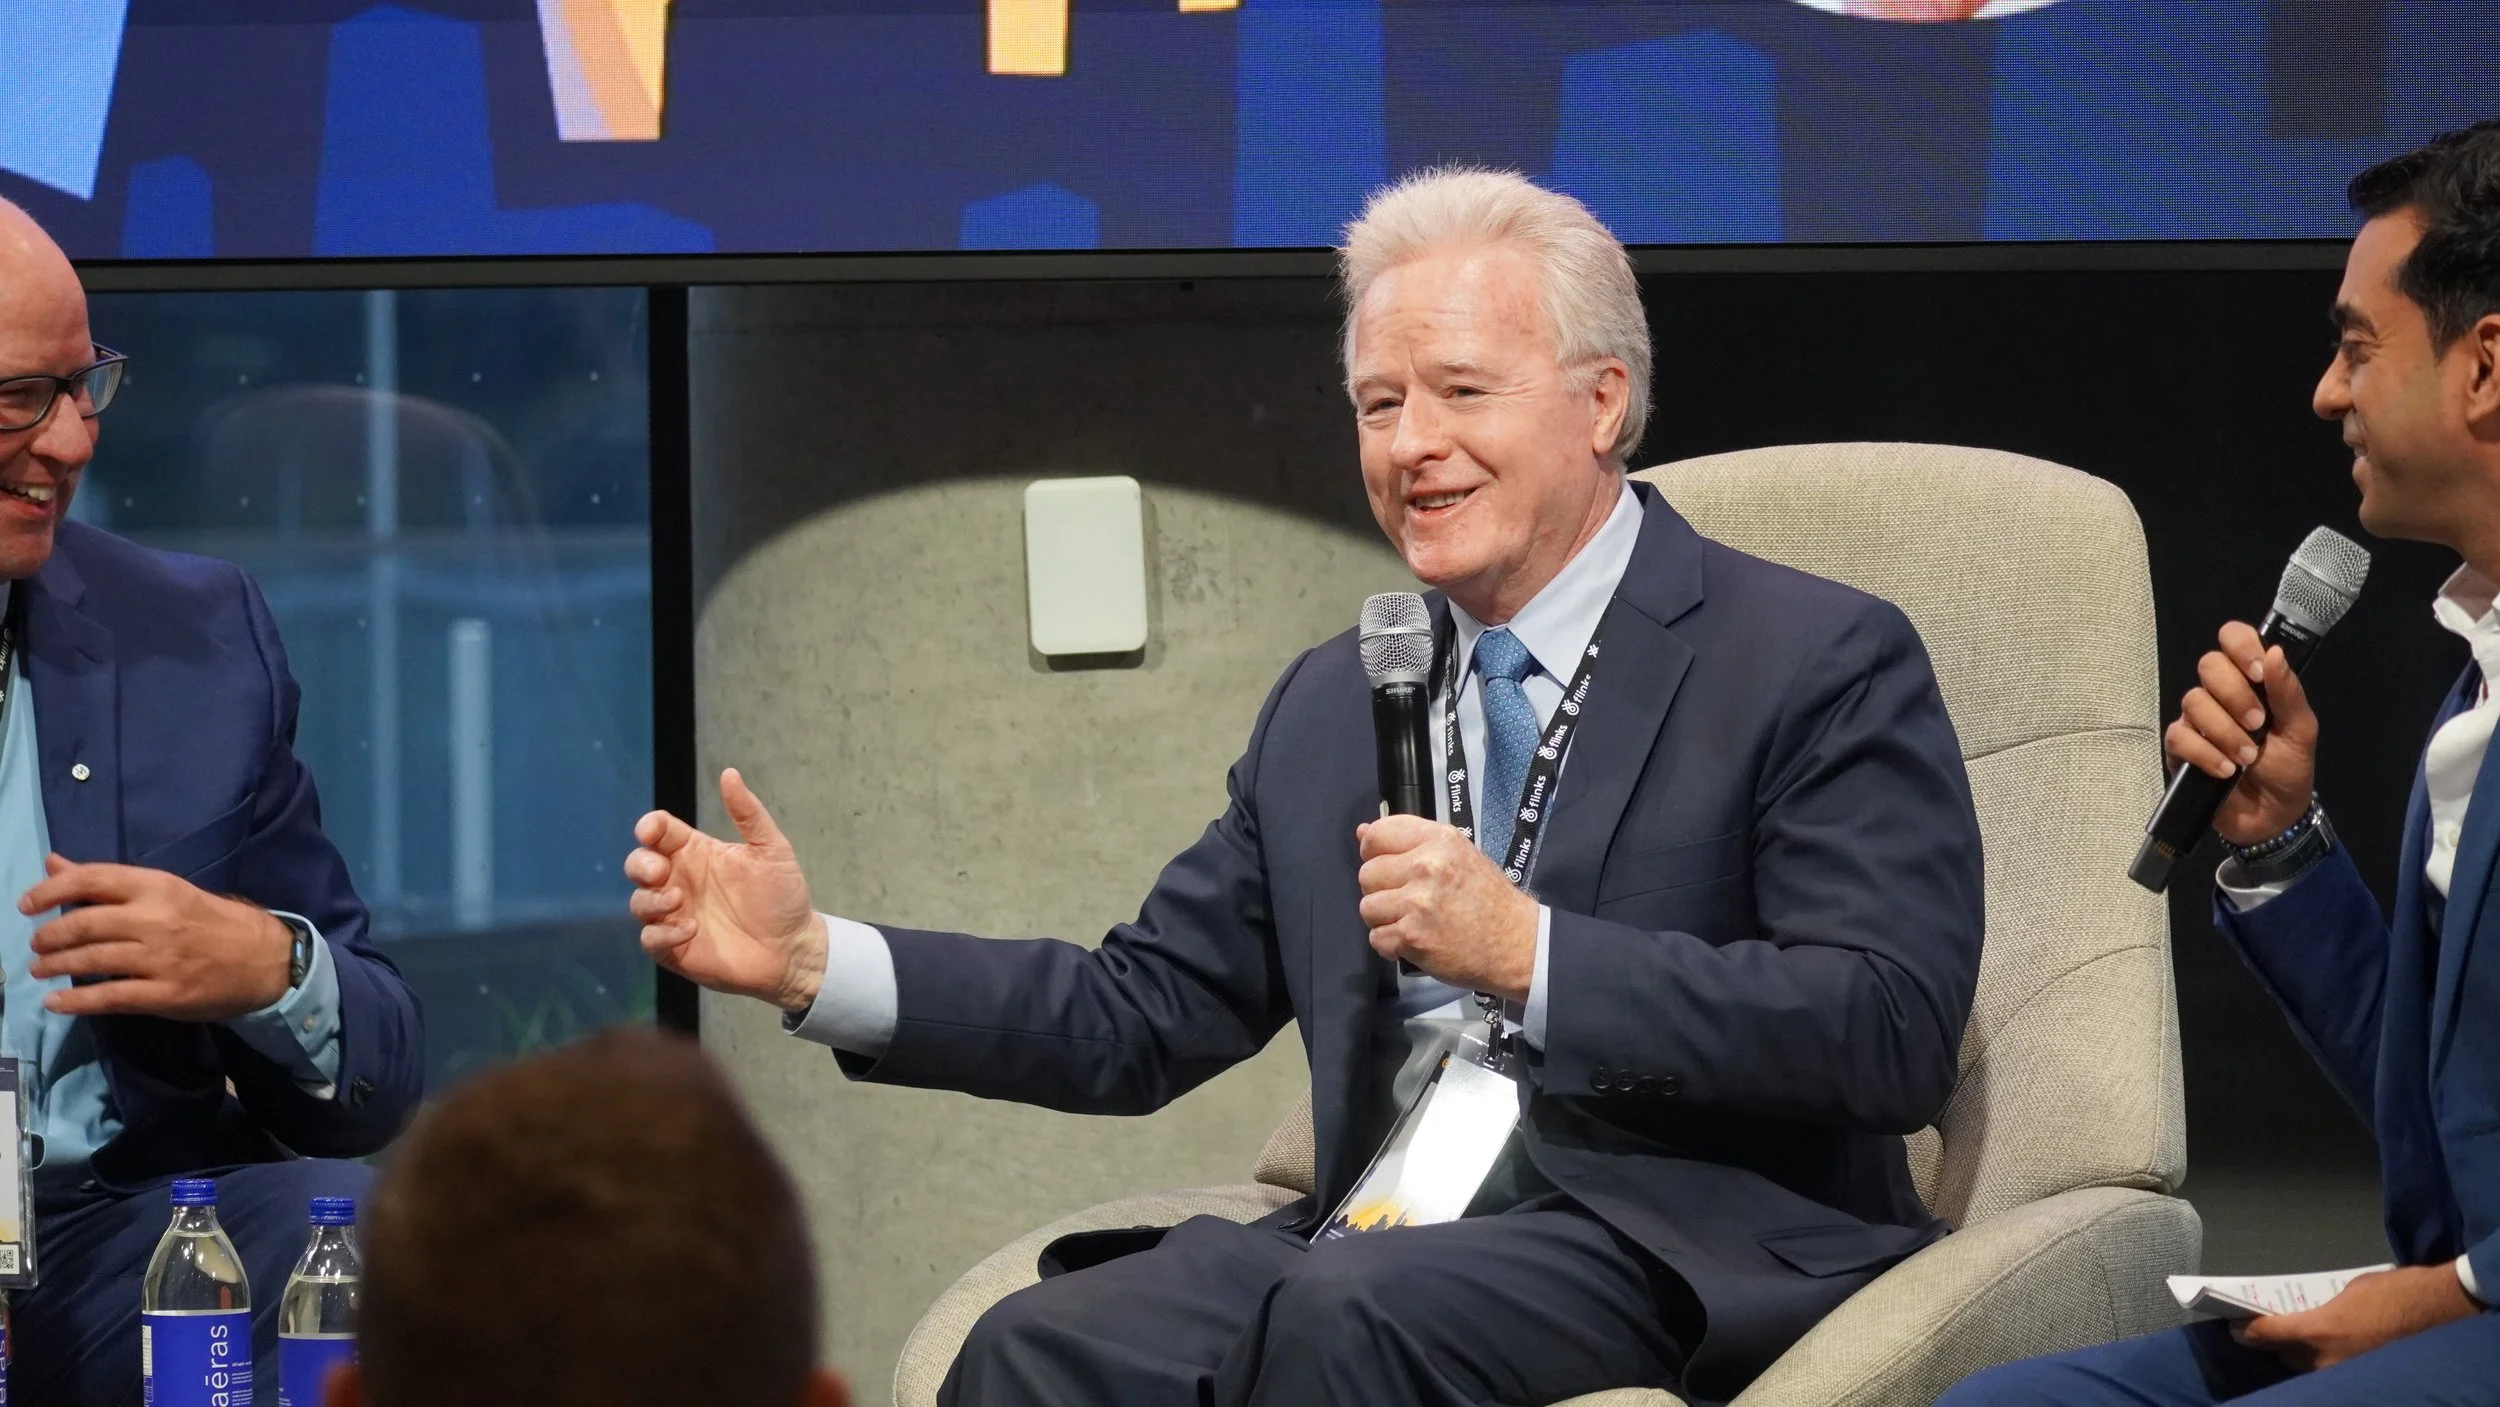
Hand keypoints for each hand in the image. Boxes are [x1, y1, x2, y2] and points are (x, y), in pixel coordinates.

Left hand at [18, 855, 293, 1019]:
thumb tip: (54, 864)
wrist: (266, 959)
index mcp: (159, 887)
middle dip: (49, 936)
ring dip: (56, 966)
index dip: (51, 890)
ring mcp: (161, 959)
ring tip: (40, 969)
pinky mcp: (166, 995)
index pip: (92, 880)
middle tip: (36, 945)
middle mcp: (157, 920)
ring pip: (92, 961)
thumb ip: (109, 882)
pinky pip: (111, 998)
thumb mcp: (166, 891)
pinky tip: (56, 1002)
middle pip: (85, 924)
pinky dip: (76, 1002)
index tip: (26, 904)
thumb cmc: (213, 921)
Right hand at [626, 768, 827, 1011]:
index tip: (651, 831)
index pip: (659, 832)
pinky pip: (650, 939)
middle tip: (660, 871)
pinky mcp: (675, 948)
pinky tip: (689, 930)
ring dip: (650, 900)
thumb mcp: (771, 849)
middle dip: (640, 864)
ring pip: (638, 902)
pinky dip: (662, 934)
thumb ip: (748, 813)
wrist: (793, 948)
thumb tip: (729, 773)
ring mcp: (674, 915)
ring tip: (678, 900)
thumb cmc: (782, 896)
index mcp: (696, 853)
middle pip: (638, 864)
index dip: (649, 827)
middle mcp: (680, 881)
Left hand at [1356, 815, 1538, 998]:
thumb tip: (1361, 832)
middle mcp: (1426, 866)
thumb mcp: (1457, 855)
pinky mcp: (1413, 937)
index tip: (1385, 865)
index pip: (1378, 834)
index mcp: (1439, 840)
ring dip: (1384, 919)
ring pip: (1367, 908)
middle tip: (1406, 900)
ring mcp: (1418, 903)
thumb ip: (1411, 843)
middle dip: (1380, 890)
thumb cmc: (1488, 899)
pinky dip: (1391, 945)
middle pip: (1367, 874)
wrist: (1516, 943)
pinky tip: (1413, 942)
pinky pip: (1377, 939)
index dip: (1373, 851)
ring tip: (1411, 922)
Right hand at [2163, 621, 2318, 845]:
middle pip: (2209, 665)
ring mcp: (2197, 720)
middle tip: (2257, 723)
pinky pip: (2180, 736)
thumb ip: (2288, 693)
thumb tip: (2275, 653)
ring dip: (2225, 731)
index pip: (2233, 638)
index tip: (2258, 672)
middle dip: (2234, 695)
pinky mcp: (2180, 749)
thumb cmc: (2289, 769)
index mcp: (2251, 681)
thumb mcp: (2301, 731)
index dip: (2241, 645)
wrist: (2272, 816)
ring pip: (2194, 701)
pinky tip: (2225, 770)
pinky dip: (2205, 753)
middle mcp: (2220, 694)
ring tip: (2247, 757)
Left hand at [2235, 1263, 2478, 1371]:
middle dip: (2274, 1344)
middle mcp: (2327, 1360)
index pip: (2265, 1335)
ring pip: (2308, 1369)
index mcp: (2319, 1331)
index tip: (2235, 1327)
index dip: (2246, 1332)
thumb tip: (2309, 1317)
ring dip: (2301, 1357)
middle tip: (2267, 1331)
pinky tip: (2324, 1352)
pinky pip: (2332, 1373)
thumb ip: (2322, 1309)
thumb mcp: (2348, 1291)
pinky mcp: (2364, 1379)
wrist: (2440, 1312)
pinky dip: (2324, 1364)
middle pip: (2284, 1356)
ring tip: (2298, 1342)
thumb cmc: (2394, 1293)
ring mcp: (2346, 1374)